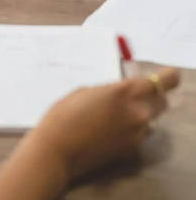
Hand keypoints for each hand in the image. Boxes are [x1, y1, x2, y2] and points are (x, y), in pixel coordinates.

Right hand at [26, 67, 179, 181]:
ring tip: (118, 113)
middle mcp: (137, 111)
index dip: (167, 76)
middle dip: (153, 94)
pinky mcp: (131, 149)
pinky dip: (132, 127)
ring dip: (142, 112)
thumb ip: (111, 90)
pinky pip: (141, 133)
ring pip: (152, 118)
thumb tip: (121, 92)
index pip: (165, 80)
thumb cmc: (65, 113)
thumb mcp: (88, 91)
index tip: (163, 75)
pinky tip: (110, 127)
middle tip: (135, 93)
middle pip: (162, 100)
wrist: (57, 149)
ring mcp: (136, 133)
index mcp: (125, 90)